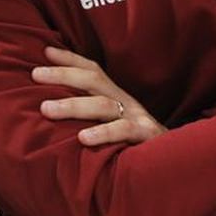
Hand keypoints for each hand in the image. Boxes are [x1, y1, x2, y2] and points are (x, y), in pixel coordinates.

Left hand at [32, 46, 166, 146]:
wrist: (179, 163)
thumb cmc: (137, 147)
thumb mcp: (114, 127)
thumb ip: (91, 119)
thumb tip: (51, 112)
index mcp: (117, 98)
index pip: (93, 72)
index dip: (70, 60)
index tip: (45, 51)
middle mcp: (126, 103)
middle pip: (94, 80)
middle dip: (64, 75)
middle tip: (35, 74)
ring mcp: (137, 117)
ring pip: (103, 105)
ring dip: (73, 104)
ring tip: (47, 109)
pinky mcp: (147, 136)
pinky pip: (124, 131)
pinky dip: (104, 133)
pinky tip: (84, 138)